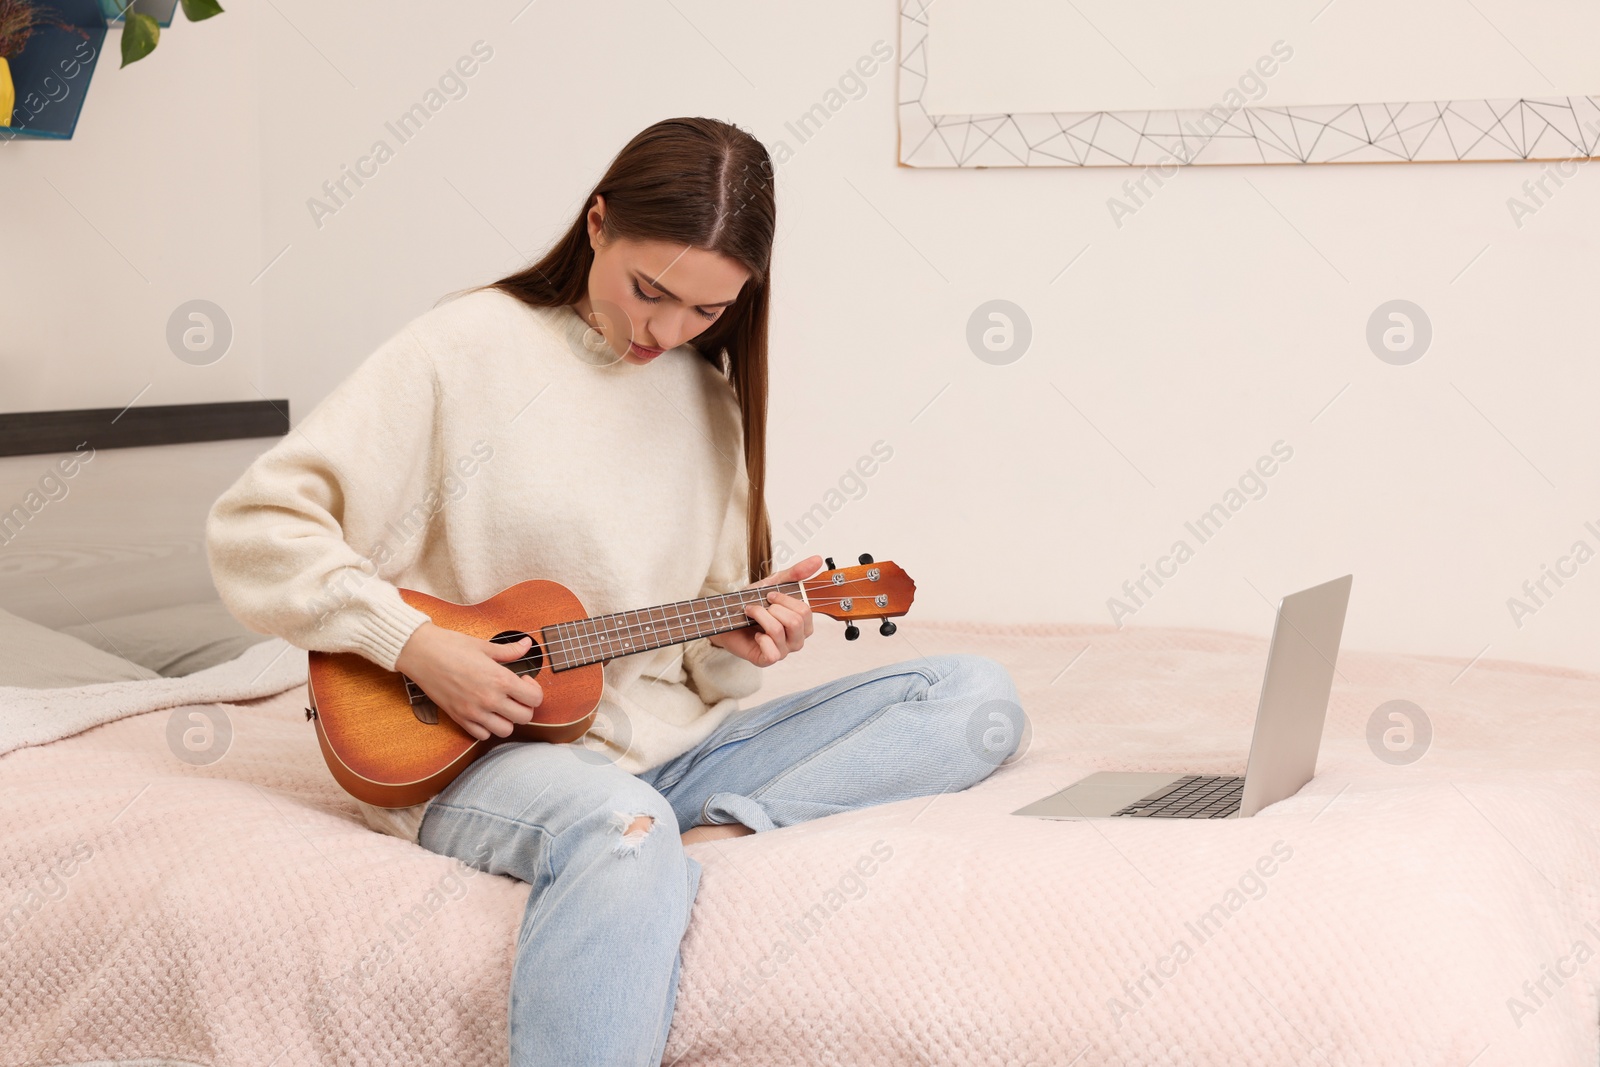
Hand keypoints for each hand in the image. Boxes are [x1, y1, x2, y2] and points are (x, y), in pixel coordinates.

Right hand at [392, 622, 543, 741]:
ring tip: (500, 705)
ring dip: (508, 719)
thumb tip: (527, 644)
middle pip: (525, 717)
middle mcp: (490, 699)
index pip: (535, 698)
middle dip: (525, 706)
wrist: (421, 653)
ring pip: (505, 730)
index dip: (533, 689)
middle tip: (515, 694)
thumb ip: (510, 650)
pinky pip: (482, 735)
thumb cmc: (451, 646)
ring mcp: (474, 712)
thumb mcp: (484, 646)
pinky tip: (485, 712)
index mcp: (500, 679)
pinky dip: (488, 727)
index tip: (523, 680)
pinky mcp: (459, 718)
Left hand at [708, 555, 821, 666]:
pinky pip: (773, 652)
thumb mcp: (773, 584)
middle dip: (773, 609)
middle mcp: (796, 639)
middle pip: (795, 622)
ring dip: (761, 617)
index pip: (806, 611)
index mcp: (802, 622)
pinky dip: (761, 639)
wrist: (725, 616)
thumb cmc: (752, 603)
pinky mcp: (767, 660)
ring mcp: (783, 650)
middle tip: (759, 605)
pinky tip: (755, 635)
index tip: (770, 595)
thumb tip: (817, 560)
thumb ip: (795, 573)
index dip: (785, 599)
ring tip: (751, 613)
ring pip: (780, 632)